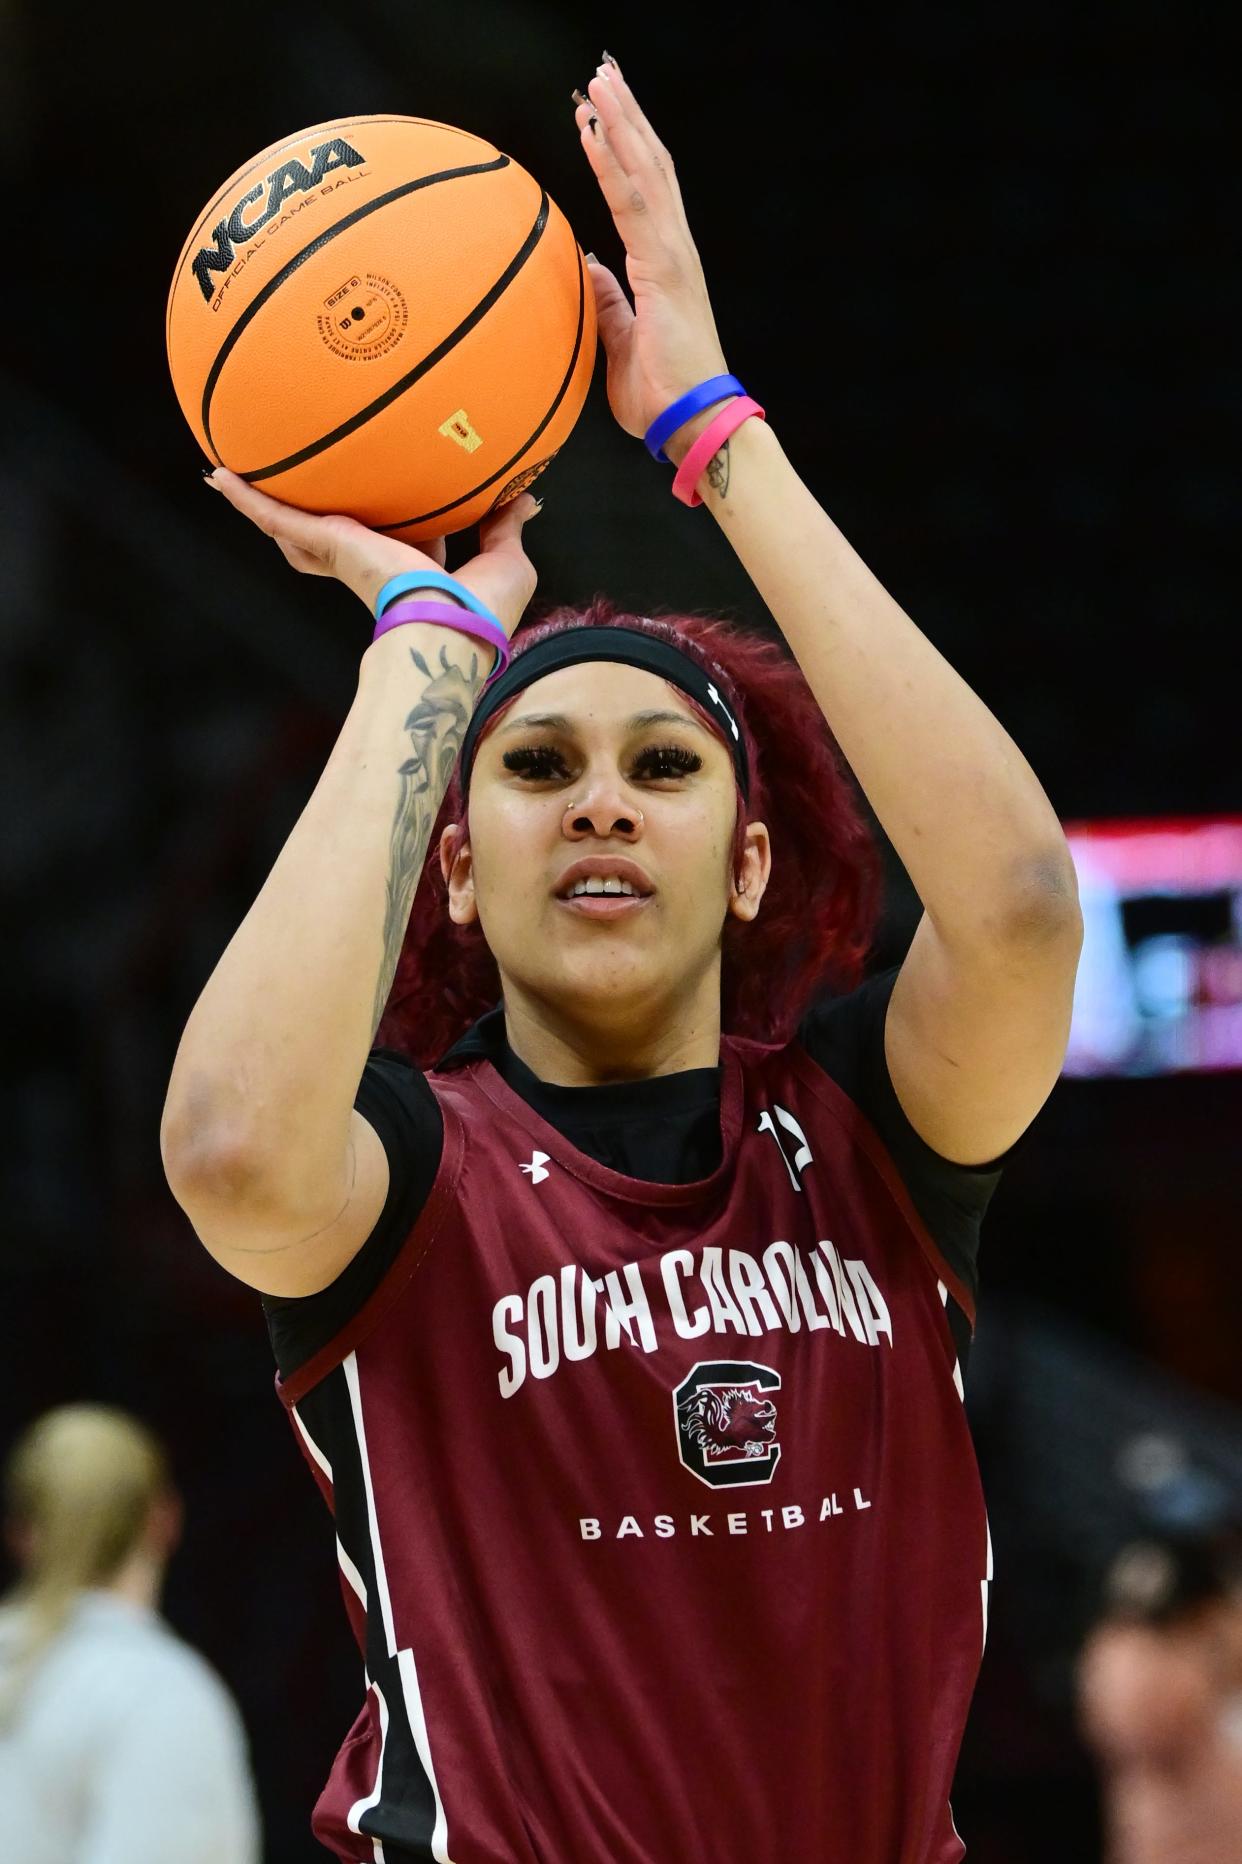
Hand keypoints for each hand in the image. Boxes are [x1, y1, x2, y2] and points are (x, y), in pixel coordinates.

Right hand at [202, 470, 540, 636]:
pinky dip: (247, 498)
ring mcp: (344, 553)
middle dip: (315, 522)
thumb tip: (527, 496)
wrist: (451, 627)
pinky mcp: (327, 544)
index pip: (401, 544)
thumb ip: (508, 524)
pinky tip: (219, 476)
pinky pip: (277, 517)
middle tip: (293, 490)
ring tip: (233, 482)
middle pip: (334, 540)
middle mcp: (374, 562)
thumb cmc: (483, 610)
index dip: (402, 527)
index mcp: (416, 569)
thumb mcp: (507, 558)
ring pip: (295, 531)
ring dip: (265, 508)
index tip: (398, 508)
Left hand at [574, 56, 732, 454]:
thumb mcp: (621, 344)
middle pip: (651, 165)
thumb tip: (591, 267)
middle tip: (604, 73)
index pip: (644, 191)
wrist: (694, 423)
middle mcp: (675, 248)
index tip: (600, 113)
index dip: (624, 148)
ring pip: (645, 170)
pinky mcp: (665, 268)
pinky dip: (610, 164)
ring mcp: (674, 254)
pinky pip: (631, 204)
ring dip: (620, 122)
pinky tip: (591, 132)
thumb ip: (609, 304)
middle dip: (627, 115)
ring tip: (598, 81)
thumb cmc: (664, 397)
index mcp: (666, 264)